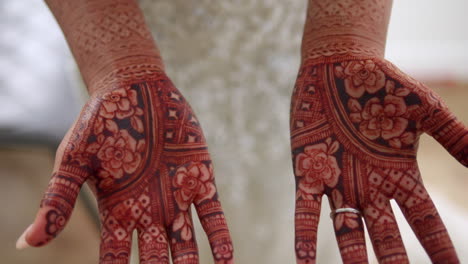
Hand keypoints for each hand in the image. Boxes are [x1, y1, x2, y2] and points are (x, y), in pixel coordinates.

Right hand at [17, 72, 233, 263]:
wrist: (132, 87)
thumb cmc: (98, 122)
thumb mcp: (74, 161)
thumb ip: (57, 200)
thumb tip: (25, 242)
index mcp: (117, 211)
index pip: (116, 258)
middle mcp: (148, 210)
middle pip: (156, 258)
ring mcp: (175, 196)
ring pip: (186, 242)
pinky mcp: (199, 178)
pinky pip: (212, 214)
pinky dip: (219, 238)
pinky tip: (227, 261)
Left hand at [290, 57, 465, 262]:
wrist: (340, 65)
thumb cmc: (384, 84)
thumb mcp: (426, 110)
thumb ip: (456, 136)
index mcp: (397, 173)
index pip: (423, 219)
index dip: (437, 245)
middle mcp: (368, 184)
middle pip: (385, 233)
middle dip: (395, 260)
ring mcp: (338, 180)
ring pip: (347, 228)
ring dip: (352, 257)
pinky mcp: (309, 170)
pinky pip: (306, 208)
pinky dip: (305, 234)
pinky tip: (303, 260)